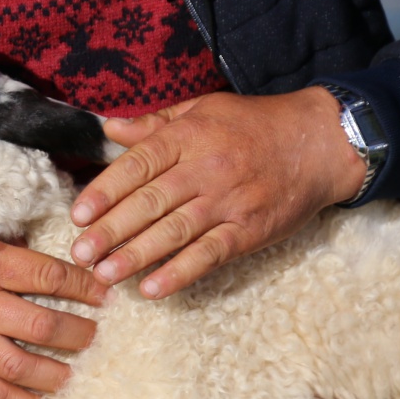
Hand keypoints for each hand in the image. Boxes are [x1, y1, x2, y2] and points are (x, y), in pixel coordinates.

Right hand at [0, 238, 106, 398]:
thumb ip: (1, 246)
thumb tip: (45, 253)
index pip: (49, 275)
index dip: (84, 286)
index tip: (104, 293)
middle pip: (45, 324)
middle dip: (79, 333)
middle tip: (96, 337)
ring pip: (23, 364)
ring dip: (58, 372)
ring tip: (76, 374)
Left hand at [68, 88, 365, 298]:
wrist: (322, 142)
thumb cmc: (254, 124)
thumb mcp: (203, 109)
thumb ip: (154, 124)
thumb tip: (107, 128)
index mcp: (189, 136)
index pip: (138, 165)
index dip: (105, 191)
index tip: (77, 215)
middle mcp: (206, 168)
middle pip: (150, 202)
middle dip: (110, 230)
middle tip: (79, 254)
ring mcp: (229, 201)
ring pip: (174, 231)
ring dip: (136, 256)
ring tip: (104, 275)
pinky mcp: (249, 230)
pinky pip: (209, 254)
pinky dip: (180, 273)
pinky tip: (152, 289)